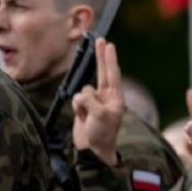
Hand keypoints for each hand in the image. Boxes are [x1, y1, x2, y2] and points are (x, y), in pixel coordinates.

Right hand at [72, 38, 124, 165]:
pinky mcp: (83, 107)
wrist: (93, 151)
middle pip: (102, 72)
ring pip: (83, 91)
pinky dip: (77, 108)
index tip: (109, 44)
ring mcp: (94, 101)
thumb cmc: (103, 134)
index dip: (110, 59)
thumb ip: (91, 100)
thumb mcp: (101, 116)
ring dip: (82, 102)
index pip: (112, 73)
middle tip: (100, 40)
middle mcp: (106, 96)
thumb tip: (81, 94)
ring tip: (88, 116)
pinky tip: (82, 117)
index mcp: (115, 97)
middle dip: (100, 57)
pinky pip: (76, 100)